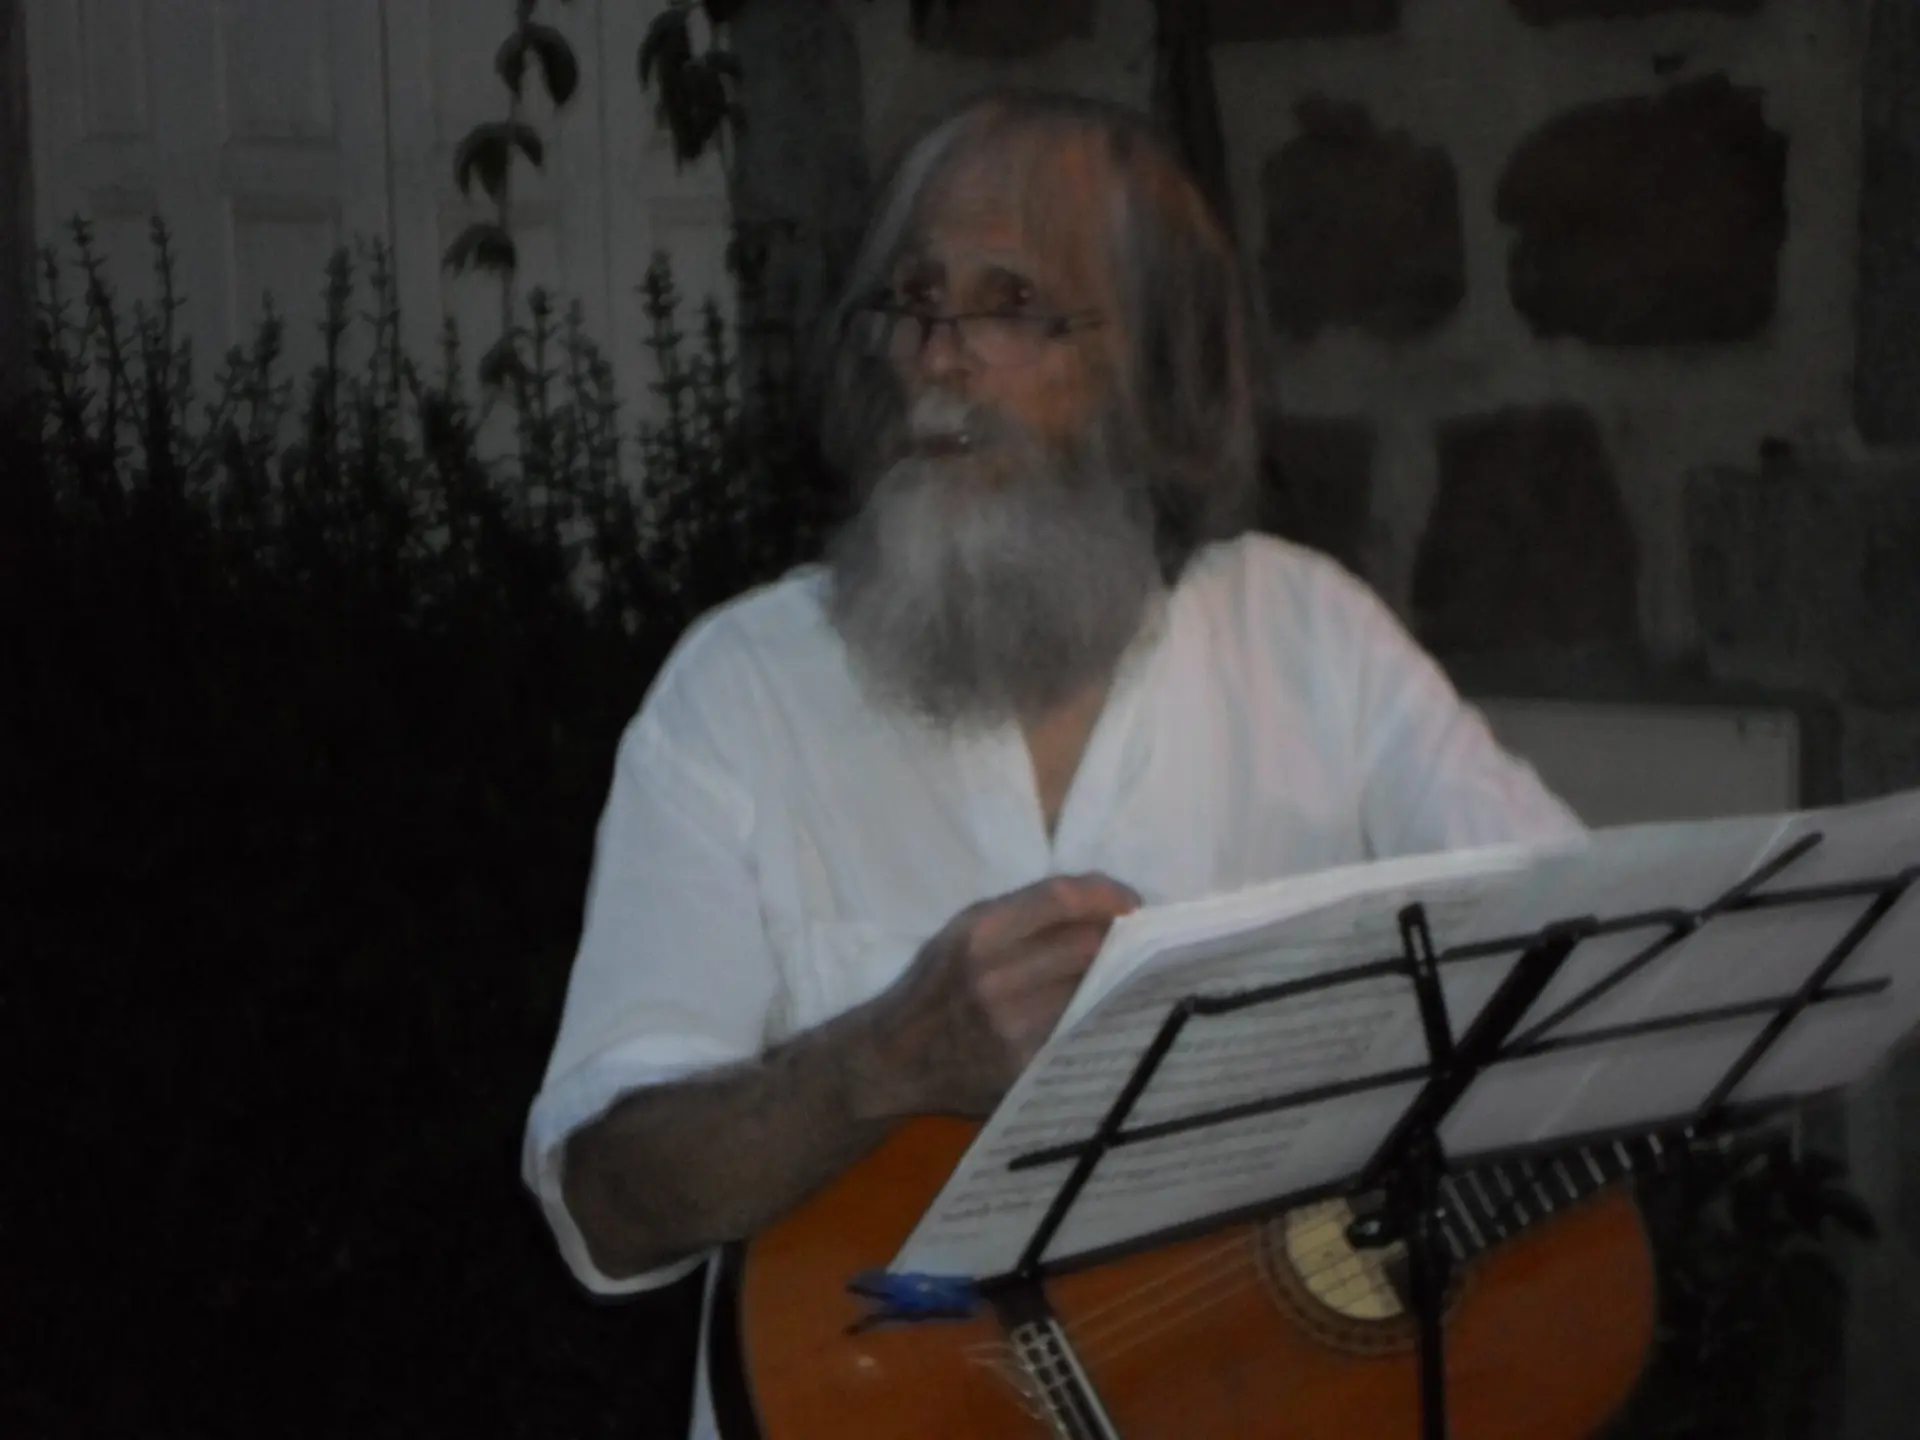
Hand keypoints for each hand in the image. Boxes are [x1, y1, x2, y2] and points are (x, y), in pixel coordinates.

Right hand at [872, 873, 1141, 1117]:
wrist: (891, 1058)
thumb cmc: (933, 986)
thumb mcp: (961, 934)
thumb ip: (1021, 917)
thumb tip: (1098, 905)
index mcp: (979, 932)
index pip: (1062, 900)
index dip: (1107, 896)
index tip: (1132, 904)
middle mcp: (996, 977)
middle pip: (1088, 946)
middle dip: (1122, 942)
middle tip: (1140, 944)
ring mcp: (1012, 1027)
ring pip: (1093, 991)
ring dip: (1119, 982)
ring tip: (1132, 978)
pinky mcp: (1024, 1067)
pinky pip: (1080, 1033)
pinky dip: (1100, 1020)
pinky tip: (1110, 1015)